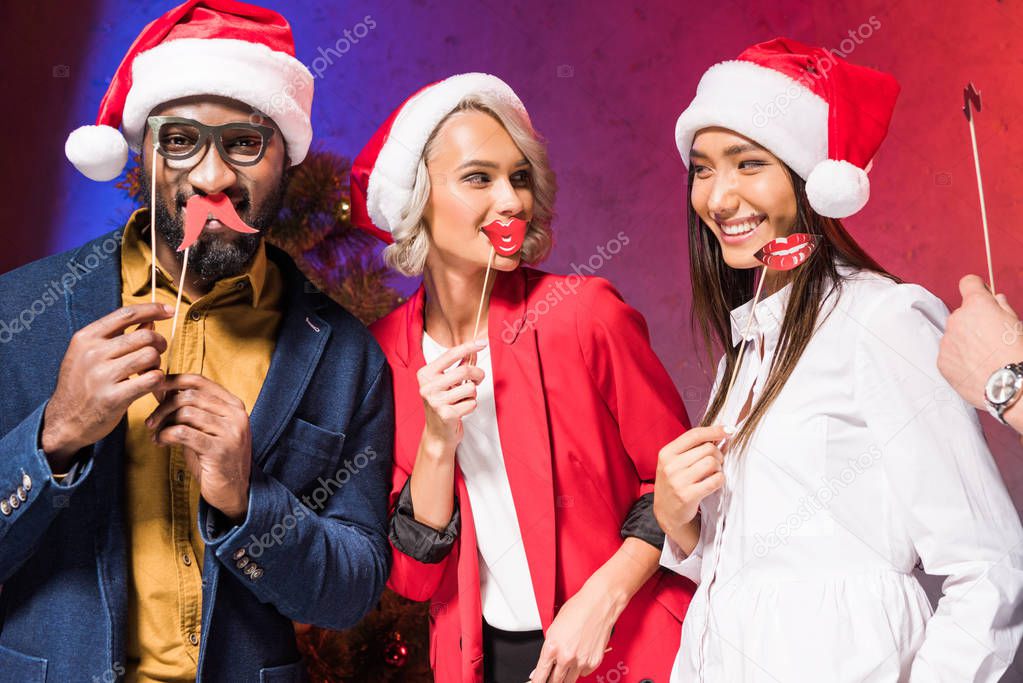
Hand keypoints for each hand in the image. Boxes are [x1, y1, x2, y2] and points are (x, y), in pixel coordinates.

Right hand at [42, 303, 171, 470]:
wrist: (64, 421)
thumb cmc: (82, 385)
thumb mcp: (90, 354)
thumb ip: (119, 336)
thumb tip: (150, 320)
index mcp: (86, 337)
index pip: (126, 314)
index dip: (152, 309)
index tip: (170, 310)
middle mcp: (92, 353)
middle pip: (145, 335)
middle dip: (158, 343)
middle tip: (156, 354)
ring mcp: (102, 375)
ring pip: (150, 355)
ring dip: (157, 363)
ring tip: (149, 371)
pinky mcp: (113, 397)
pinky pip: (152, 379)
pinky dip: (158, 380)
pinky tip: (150, 385)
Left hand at [147, 374, 251, 522]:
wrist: (234, 491)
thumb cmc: (215, 458)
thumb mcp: (203, 429)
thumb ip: (187, 409)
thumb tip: (160, 388)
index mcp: (233, 405)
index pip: (199, 381)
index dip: (172, 380)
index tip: (154, 389)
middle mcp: (236, 414)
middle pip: (189, 395)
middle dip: (163, 407)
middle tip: (151, 422)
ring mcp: (230, 432)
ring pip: (186, 412)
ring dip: (163, 423)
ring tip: (156, 435)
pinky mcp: (220, 450)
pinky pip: (184, 433)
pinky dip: (166, 435)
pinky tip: (161, 442)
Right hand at [417, 339, 486, 451]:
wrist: (437, 433)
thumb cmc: (443, 404)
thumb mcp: (446, 383)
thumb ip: (458, 365)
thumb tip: (473, 349)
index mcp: (425, 375)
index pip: (450, 355)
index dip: (468, 347)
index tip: (482, 342)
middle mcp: (427, 387)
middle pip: (464, 371)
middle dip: (478, 374)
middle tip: (479, 379)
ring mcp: (435, 401)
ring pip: (470, 389)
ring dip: (472, 394)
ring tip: (463, 399)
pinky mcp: (446, 414)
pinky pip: (471, 403)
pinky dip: (471, 406)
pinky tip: (461, 410)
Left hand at [529, 579, 618, 682]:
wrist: (599, 604)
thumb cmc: (578, 610)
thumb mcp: (554, 627)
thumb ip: (548, 648)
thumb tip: (544, 664)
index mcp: (552, 647)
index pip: (541, 674)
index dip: (537, 681)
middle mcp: (566, 657)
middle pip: (555, 681)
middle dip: (551, 680)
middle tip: (552, 675)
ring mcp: (581, 661)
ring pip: (570, 680)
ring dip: (566, 675)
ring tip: (568, 662)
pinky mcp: (594, 662)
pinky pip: (583, 673)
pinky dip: (580, 668)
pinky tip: (580, 655)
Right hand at [654, 425, 726, 542]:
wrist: (666, 512)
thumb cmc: (675, 482)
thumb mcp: (676, 462)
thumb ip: (695, 448)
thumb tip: (723, 434)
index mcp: (666, 453)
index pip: (694, 435)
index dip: (715, 430)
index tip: (729, 430)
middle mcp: (670, 465)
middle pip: (708, 448)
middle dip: (718, 454)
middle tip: (716, 463)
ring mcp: (678, 481)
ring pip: (712, 463)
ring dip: (719, 467)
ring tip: (713, 473)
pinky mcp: (687, 496)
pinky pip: (715, 480)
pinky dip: (720, 480)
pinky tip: (714, 483)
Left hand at [938, 274, 1022, 409]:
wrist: (1010, 385)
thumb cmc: (1017, 354)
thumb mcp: (1017, 323)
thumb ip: (1002, 307)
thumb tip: (995, 299)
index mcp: (977, 306)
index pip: (968, 283)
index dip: (976, 287)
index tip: (980, 293)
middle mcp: (957, 319)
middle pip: (962, 314)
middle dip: (973, 322)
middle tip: (991, 338)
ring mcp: (947, 340)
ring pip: (954, 335)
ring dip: (965, 341)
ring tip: (984, 357)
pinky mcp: (942, 360)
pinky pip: (949, 354)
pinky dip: (959, 358)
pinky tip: (975, 367)